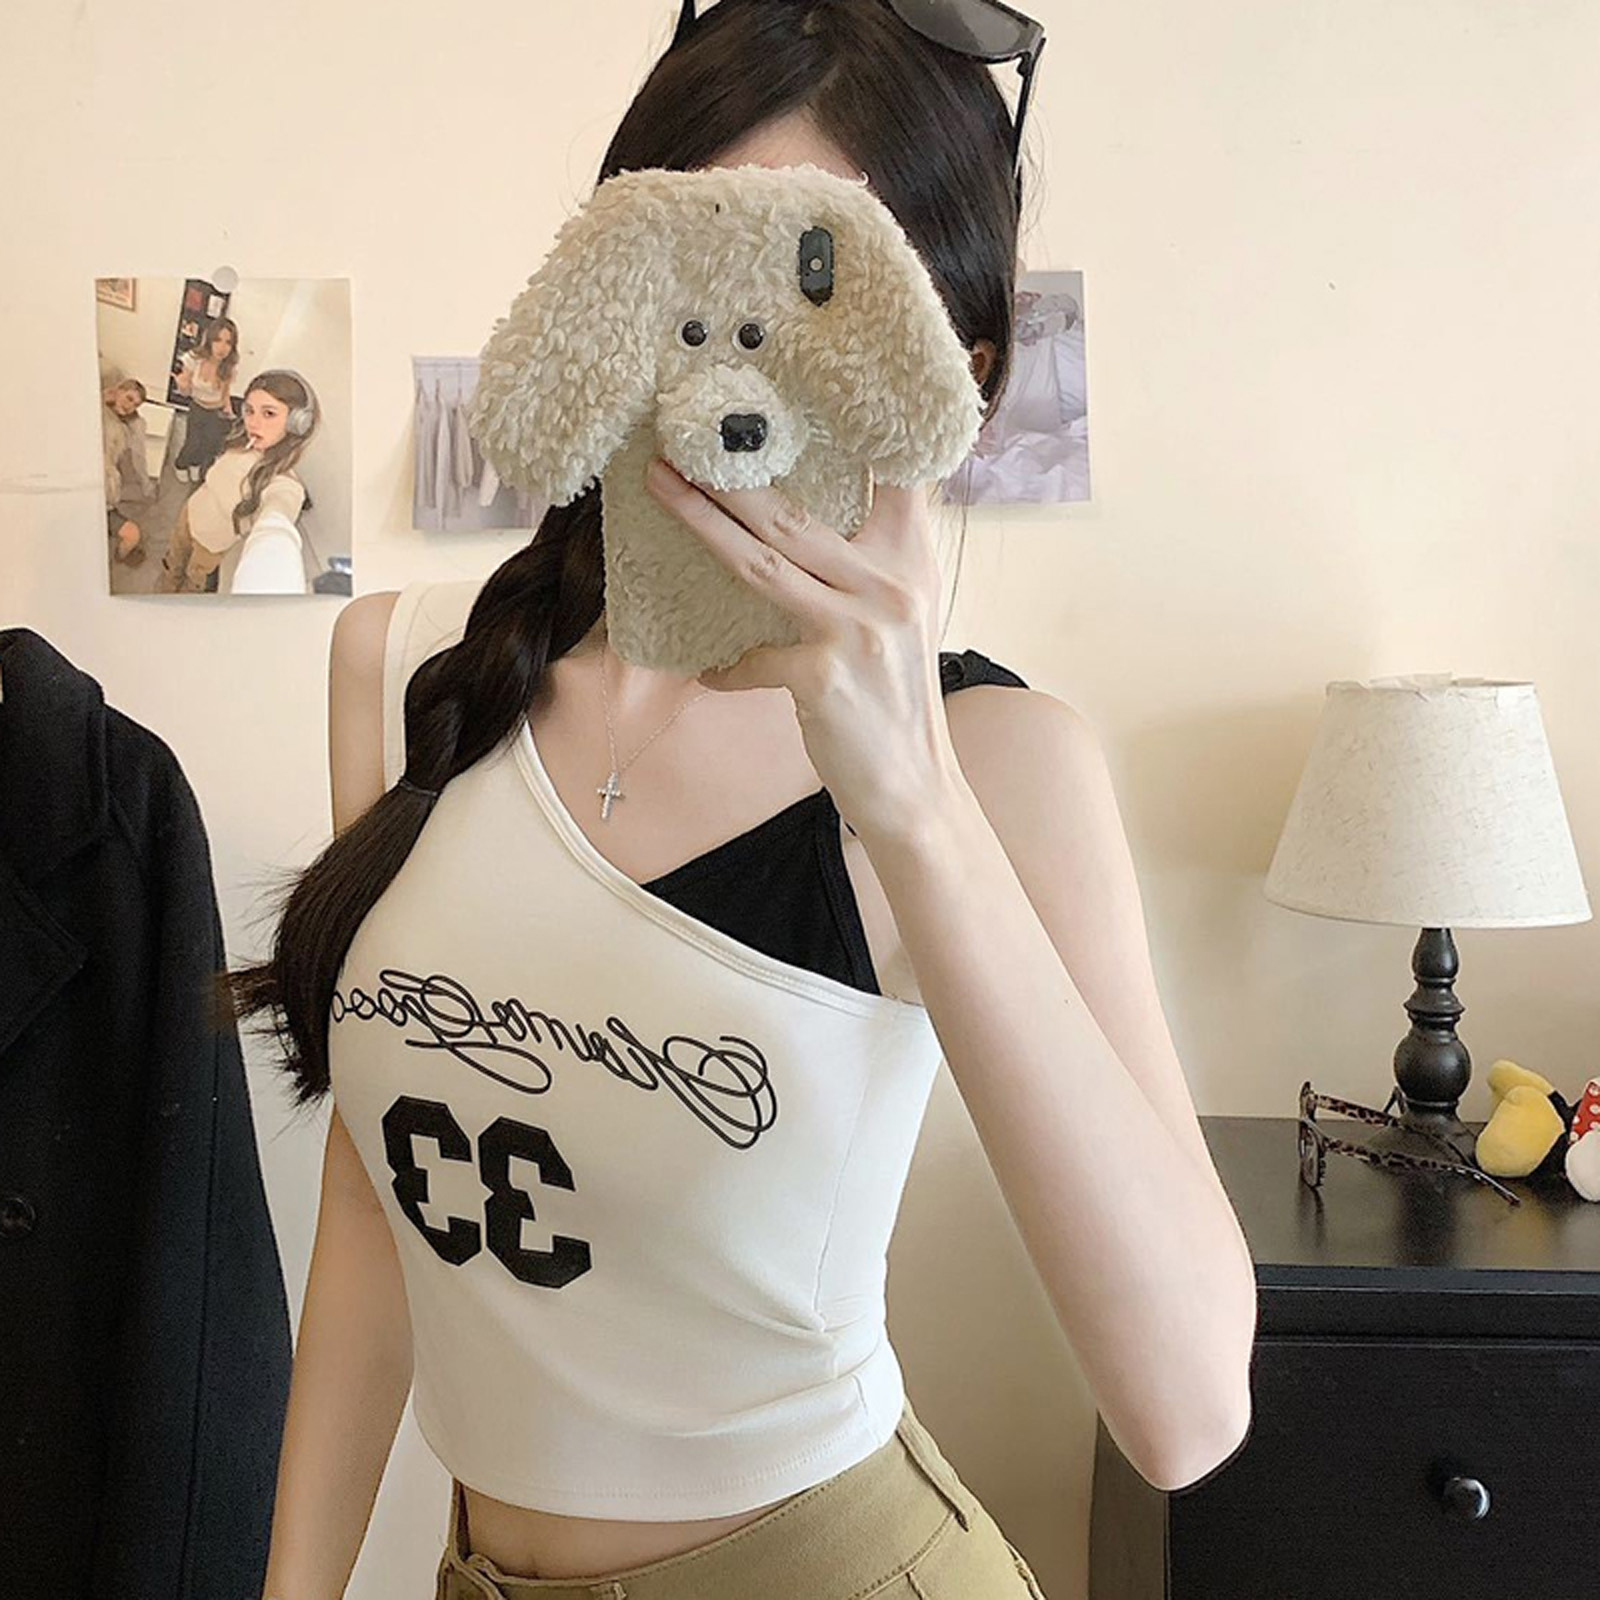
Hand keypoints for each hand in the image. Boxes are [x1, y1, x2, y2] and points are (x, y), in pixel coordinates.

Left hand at [642, 455, 963, 845]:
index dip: (851, 421)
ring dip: (702, 523)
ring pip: (762, 562)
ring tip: (661, 486)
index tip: (789, 382)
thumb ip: (871, 563)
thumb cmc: (895, 697)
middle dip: (726, 472)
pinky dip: (727, 669)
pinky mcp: (824, 676)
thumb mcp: (902, 615)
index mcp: (910, 559)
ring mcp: (857, 629)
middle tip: (677, 432)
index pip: (891, 471)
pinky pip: (753, 659)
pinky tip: (712, 675)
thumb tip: (804, 518)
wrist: (914, 786)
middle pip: (792, 512)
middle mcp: (889, 584)